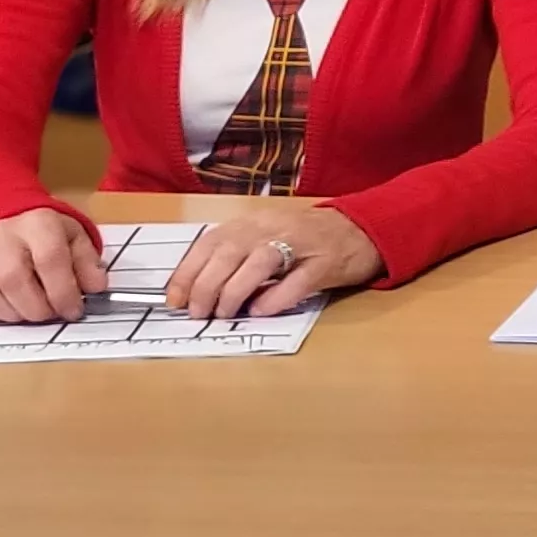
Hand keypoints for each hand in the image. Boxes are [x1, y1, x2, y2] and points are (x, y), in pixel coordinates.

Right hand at [0, 209, 111, 322]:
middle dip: (37, 308)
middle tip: (52, 315)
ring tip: (30, 313)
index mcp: (38, 223)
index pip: (49, 259)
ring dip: (12, 313)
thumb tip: (96, 288)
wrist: (13, 222)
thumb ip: (88, 263)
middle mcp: (2, 235)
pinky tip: (6, 311)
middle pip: (13, 278)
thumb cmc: (49, 236)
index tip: (74, 310)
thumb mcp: (77, 239)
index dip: (63, 291)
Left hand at [166, 202, 382, 318]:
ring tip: (225, 314)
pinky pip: (296, 280)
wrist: (362, 229)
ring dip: (234, 291)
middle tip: (198, 313)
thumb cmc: (308, 238)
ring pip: (258, 263)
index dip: (188, 271)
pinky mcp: (325, 263)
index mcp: (253, 222)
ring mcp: (301, 243)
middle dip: (206, 285)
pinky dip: (275, 297)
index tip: (174, 299)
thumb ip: (236, 257)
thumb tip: (199, 290)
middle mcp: (273, 227)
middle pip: (229, 252)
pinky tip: (260, 311)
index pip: (210, 242)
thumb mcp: (266, 237)